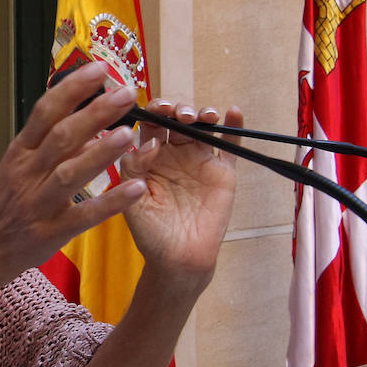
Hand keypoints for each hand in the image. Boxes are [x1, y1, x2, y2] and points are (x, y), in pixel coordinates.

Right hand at [0, 63, 147, 287]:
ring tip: (129, 134)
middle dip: (94, 113)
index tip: (99, 69)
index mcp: (19, 153)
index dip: (72, 89)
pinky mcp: (51, 232)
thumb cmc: (4, 206)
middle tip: (125, 93)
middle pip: (61, 137)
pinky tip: (136, 189)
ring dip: (100, 153)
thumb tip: (91, 127)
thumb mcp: (19, 169)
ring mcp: (38, 203)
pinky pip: (84, 215)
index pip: (45, 112)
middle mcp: (26, 173)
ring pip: (70, 173)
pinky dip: (110, 202)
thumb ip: (52, 148)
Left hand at [122, 98, 241, 284]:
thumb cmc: (149, 230)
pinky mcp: (223, 172)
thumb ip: (134, 168)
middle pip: (178, 118)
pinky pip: (230, 147)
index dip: (154, 110)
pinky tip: (234, 112)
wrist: (178, 257)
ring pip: (203, 127)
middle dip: (179, 108)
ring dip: (203, 113)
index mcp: (149, 155)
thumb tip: (148, 142)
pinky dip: (234, 128)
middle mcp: (174, 153)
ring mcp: (200, 160)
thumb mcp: (132, 198)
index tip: (157, 109)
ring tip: (203, 116)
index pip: (151, 123)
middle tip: (179, 114)